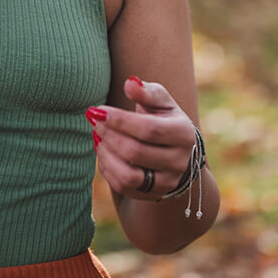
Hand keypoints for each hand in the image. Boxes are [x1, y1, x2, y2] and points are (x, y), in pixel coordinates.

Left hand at [86, 77, 196, 201]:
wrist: (173, 149)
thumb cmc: (162, 117)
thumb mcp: (159, 100)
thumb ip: (146, 91)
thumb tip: (130, 83)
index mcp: (183, 134)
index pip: (149, 130)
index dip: (120, 120)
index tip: (98, 110)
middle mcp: (179, 161)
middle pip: (136, 152)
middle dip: (109, 135)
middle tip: (93, 120)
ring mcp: (167, 181)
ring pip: (129, 176)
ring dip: (105, 155)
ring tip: (96, 136)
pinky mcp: (153, 194)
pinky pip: (123, 187)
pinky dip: (107, 169)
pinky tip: (102, 151)